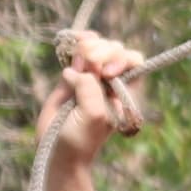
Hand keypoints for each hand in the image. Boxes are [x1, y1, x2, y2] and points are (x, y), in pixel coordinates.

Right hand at [38, 29, 148, 170]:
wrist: (56, 150)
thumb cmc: (80, 139)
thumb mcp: (92, 115)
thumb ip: (90, 88)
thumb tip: (76, 69)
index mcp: (125, 92)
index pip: (134, 62)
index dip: (122, 59)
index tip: (107, 73)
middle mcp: (112, 81)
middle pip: (115, 49)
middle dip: (102, 54)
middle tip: (90, 72)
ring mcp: (92, 75)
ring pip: (97, 45)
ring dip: (88, 48)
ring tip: (78, 67)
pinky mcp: (73, 72)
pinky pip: (79, 47)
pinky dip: (77, 40)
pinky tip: (71, 41)